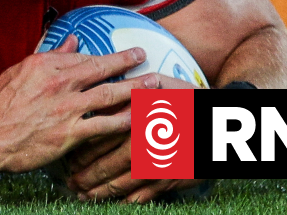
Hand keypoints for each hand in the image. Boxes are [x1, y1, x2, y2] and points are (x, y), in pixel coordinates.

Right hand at [0, 36, 159, 174]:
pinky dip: (125, 122)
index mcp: (46, 65)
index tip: (123, 53)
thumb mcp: (19, 72)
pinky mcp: (70, 133)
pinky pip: (105, 126)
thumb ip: (49, 57)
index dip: (108, 56)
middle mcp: (60, 83)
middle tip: (146, 57)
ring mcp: (67, 108)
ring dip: (136, 89)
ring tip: (155, 84)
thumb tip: (72, 41)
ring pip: (111, 95)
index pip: (84, 57)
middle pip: (103, 70)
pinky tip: (140, 120)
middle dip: (128, 63)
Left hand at [66, 74, 199, 202]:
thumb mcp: (156, 85)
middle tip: (70, 183)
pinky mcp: (169, 178)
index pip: (97, 138)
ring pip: (120, 182)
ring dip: (100, 191)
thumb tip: (100, 91)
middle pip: (105, 164)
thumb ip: (127, 91)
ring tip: (85, 195)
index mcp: (134, 118)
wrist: (217, 121)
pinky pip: (142, 194)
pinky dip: (126, 200)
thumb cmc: (186, 99)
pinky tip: (114, 201)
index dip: (80, 151)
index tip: (69, 160)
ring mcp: (155, 164)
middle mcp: (141, 142)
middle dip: (84, 176)